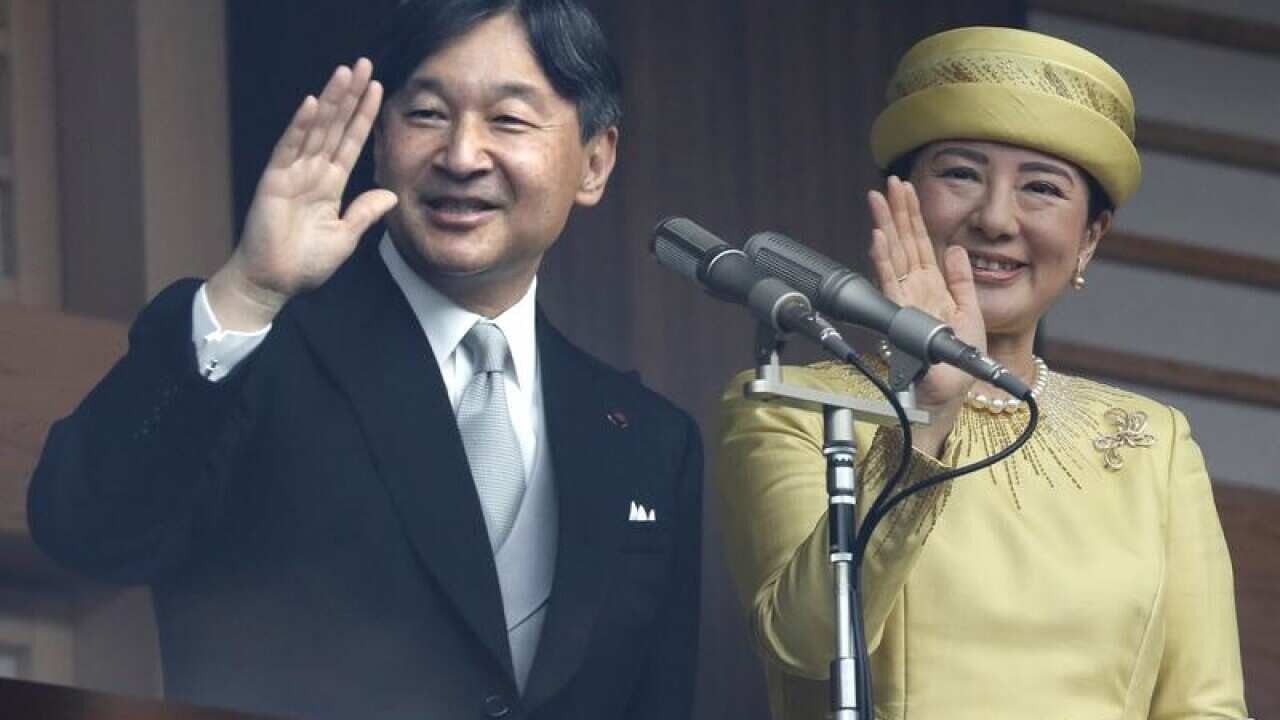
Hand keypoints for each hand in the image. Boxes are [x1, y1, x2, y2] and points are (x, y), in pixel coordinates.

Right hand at [208, 58, 398, 329]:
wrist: (274, 283)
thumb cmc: (305, 263)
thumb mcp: (346, 236)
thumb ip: (365, 212)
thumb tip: (391, 194)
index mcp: (330, 184)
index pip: (352, 142)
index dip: (364, 116)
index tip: (378, 89)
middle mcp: (312, 172)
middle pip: (335, 126)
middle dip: (350, 95)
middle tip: (363, 64)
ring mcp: (292, 174)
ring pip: (315, 129)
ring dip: (330, 100)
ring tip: (343, 73)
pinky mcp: (274, 181)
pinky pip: (289, 148)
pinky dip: (300, 126)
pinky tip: (312, 104)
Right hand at [868, 177, 984, 453]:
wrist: (949, 392)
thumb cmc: (959, 362)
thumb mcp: (971, 312)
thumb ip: (962, 280)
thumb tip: (956, 249)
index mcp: (934, 286)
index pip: (921, 244)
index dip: (914, 216)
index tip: (907, 191)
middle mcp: (916, 289)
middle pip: (903, 243)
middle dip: (896, 212)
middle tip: (889, 184)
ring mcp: (905, 300)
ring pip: (893, 255)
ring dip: (885, 226)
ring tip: (878, 200)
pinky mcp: (900, 314)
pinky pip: (889, 282)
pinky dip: (883, 259)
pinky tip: (878, 238)